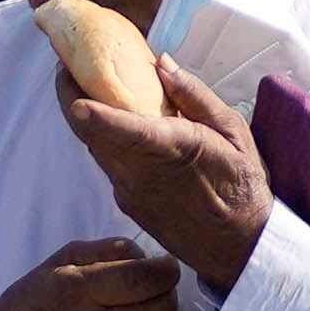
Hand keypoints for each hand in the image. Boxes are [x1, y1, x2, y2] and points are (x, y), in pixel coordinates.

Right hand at [0, 237, 187, 310]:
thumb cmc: (26, 305)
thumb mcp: (55, 264)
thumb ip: (101, 251)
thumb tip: (143, 255)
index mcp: (78, 289)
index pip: (142, 280)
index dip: (165, 270)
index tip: (165, 264)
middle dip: (169, 293)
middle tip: (159, 285)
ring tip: (152, 306)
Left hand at [51, 47, 274, 291]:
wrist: (238, 246)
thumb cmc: (241, 185)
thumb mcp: (233, 130)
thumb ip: (195, 95)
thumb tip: (162, 64)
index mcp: (172, 149)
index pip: (125, 131)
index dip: (96, 114)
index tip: (72, 91)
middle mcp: (142, 173)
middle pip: (91, 135)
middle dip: (71, 97)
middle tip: (68, 65)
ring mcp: (130, 191)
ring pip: (95, 148)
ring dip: (85, 119)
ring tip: (86, 86)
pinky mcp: (126, 203)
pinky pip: (107, 165)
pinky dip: (104, 141)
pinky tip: (117, 127)